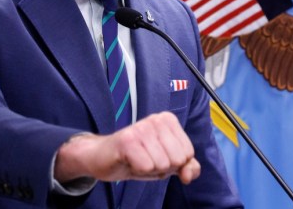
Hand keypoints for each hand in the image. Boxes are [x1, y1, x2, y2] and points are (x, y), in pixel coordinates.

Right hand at [54, 112, 200, 184]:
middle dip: (162, 166)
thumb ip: (186, 166)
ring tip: (136, 159)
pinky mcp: (127, 140)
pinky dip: (137, 169)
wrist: (103, 157)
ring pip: (162, 164)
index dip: (173, 163)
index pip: (188, 153)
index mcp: (168, 120)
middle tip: (145, 158)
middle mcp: (156, 119)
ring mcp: (141, 128)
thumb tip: (189, 173)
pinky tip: (128, 160)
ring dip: (149, 168)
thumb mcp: (166, 162)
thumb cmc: (136, 157)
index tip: (156, 155)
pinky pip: (146, 166)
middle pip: (177, 159)